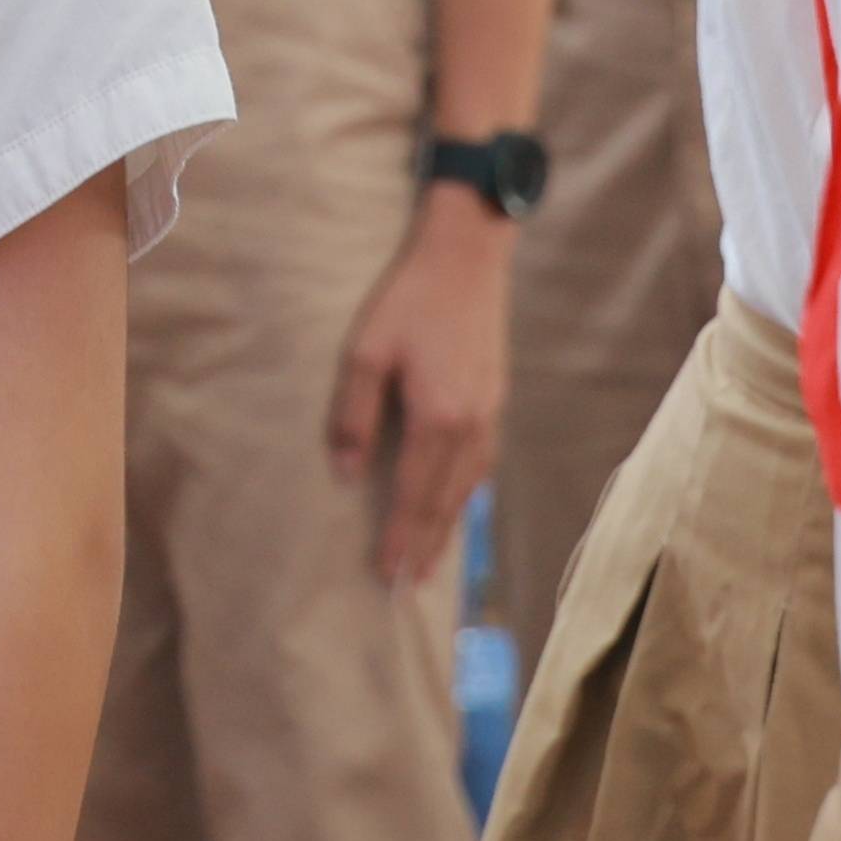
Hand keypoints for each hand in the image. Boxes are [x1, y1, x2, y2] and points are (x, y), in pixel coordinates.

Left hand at [324, 190, 514, 585]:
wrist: (467, 254)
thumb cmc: (409, 298)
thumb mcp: (366, 350)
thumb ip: (353, 415)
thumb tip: (344, 473)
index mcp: (437, 419)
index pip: (413, 495)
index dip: (399, 537)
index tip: (386, 575)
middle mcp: (470, 427)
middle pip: (445, 501)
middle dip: (425, 545)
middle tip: (408, 586)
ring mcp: (489, 413)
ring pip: (468, 487)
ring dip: (448, 526)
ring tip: (430, 558)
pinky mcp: (496, 398)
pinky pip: (482, 464)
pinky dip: (466, 494)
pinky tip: (457, 501)